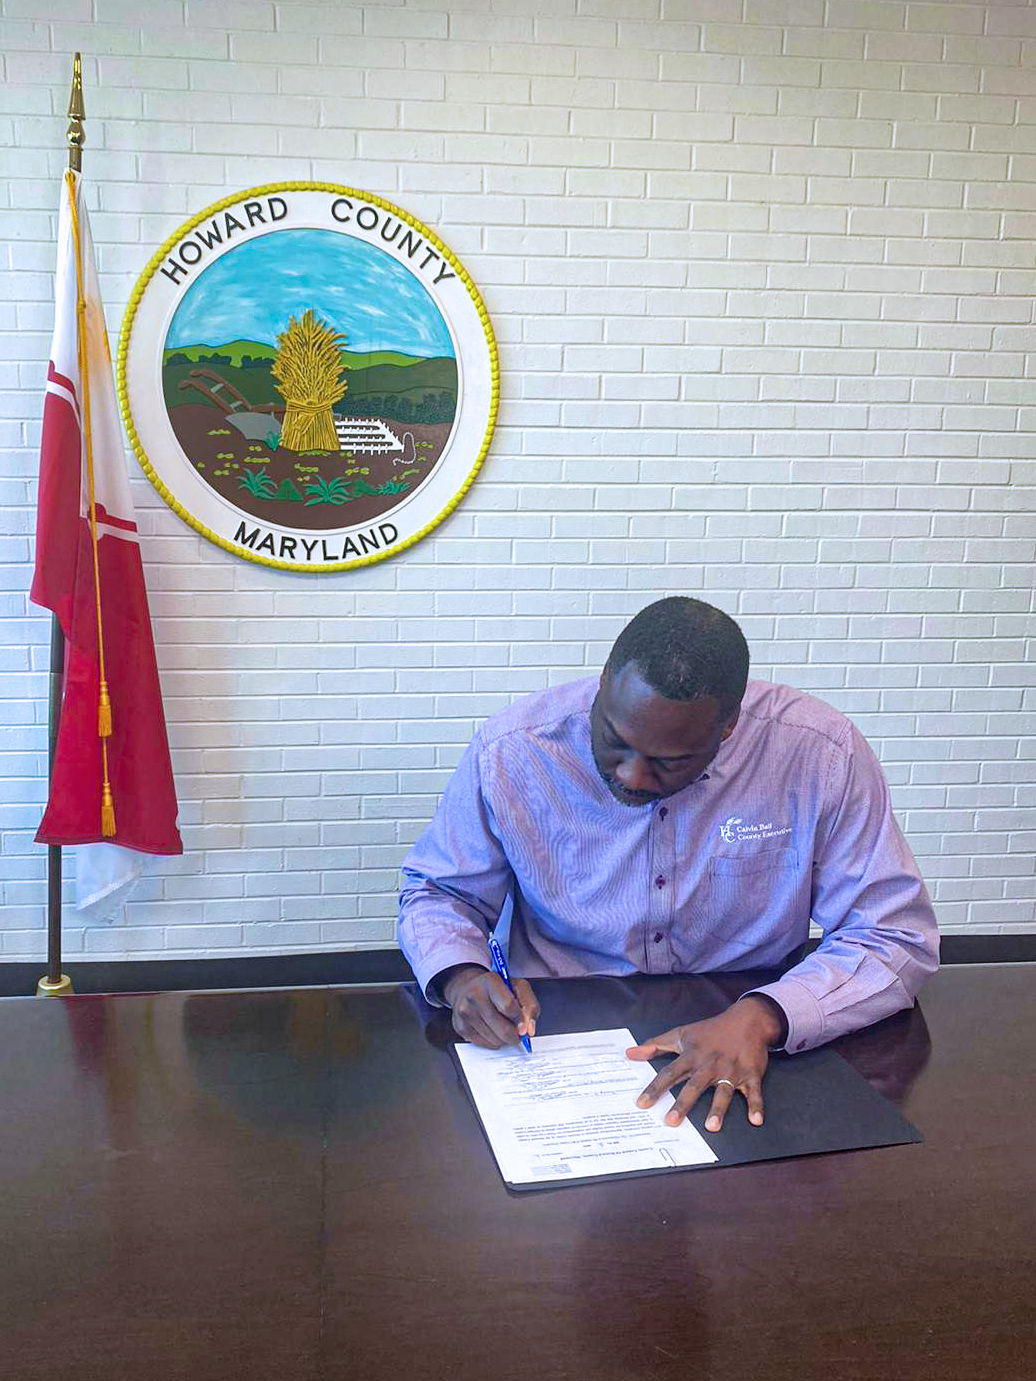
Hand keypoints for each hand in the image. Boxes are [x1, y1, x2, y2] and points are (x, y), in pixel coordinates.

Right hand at [442, 964, 538, 1049]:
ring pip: (495, 1040)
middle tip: (517, 1031)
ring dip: (504, 1039)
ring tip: (503, 1026)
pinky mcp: (460, 1026)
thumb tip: (529, 1030)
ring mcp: (465, 1012)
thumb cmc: (497, 989)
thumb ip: (530, 1006)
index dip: (520, 1020)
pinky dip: (493, 1042)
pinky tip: (492, 1030)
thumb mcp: (518, 988)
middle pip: (503, 1028)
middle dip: (515, 1035)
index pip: (509, 1006)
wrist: (468, 989)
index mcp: (490, 981)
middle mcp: (474, 995)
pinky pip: (485, 1044)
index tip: (524, 1025)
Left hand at [626, 996, 782, 1132]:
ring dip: (718, 1108)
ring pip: (724, 1091)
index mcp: (692, 1056)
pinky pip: (754, 1092)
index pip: (670, 1073)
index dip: (655, 1088)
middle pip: (694, 1086)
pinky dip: (756, 1106)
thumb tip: (630, 1053)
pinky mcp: (751, 1074)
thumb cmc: (710, 1031)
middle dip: (683, 1103)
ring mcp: (731, 1071)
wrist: (747, 1021)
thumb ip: (655, 1045)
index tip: (642, 1103)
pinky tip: (756, 1121)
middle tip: (671, 1121)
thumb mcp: (682, 1034)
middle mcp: (710, 1065)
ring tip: (711, 1127)